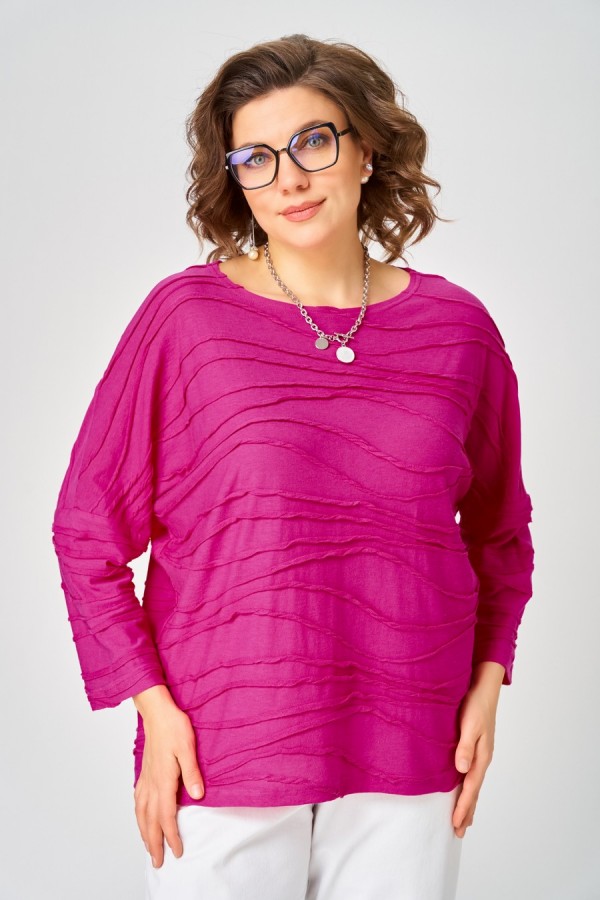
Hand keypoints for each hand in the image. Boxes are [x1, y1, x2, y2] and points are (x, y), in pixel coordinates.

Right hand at [132, 688, 204, 867]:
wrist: (157, 711)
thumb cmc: (174, 726)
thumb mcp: (188, 748)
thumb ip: (192, 773)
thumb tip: (198, 796)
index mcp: (163, 779)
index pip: (165, 816)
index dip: (171, 836)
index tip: (177, 851)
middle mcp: (151, 782)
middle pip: (149, 820)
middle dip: (154, 842)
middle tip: (158, 862)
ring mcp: (146, 777)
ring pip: (141, 812)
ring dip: (144, 832)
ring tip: (148, 847)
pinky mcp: (144, 771)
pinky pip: (138, 799)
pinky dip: (138, 814)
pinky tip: (140, 816)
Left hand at [452, 661, 503, 837]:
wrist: (483, 686)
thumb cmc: (475, 703)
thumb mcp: (470, 724)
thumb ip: (465, 746)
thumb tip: (461, 770)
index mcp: (481, 756)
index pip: (470, 788)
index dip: (463, 806)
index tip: (456, 824)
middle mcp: (481, 758)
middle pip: (474, 791)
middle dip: (467, 811)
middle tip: (459, 832)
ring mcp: (479, 753)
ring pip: (473, 783)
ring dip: (468, 802)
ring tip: (463, 819)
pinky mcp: (474, 746)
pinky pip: (471, 773)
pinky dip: (467, 787)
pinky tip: (463, 789)